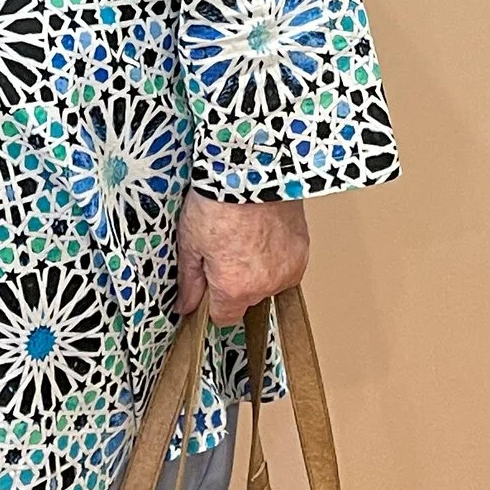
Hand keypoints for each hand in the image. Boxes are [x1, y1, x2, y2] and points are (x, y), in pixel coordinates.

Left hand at [174, 193, 309, 329]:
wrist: (251, 170)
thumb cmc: (219, 201)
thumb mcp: (190, 243)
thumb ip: (189, 282)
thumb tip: (186, 306)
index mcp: (234, 288)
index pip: (224, 318)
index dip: (213, 302)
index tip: (209, 284)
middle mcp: (265, 285)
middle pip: (247, 300)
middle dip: (235, 283)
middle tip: (225, 250)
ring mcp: (288, 269)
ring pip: (268, 283)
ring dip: (258, 270)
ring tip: (245, 239)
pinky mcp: (302, 251)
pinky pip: (286, 266)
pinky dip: (276, 256)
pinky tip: (263, 234)